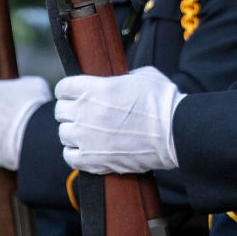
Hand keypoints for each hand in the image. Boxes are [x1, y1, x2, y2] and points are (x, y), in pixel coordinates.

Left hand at [56, 67, 182, 173]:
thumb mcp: (143, 76)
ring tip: (89, 133)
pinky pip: (69, 156)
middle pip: (60, 110)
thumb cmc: (163, 102)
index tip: (76, 94)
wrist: (175, 132)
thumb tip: (118, 80)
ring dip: (74, 132)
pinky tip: (88, 149)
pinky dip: (76, 153)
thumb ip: (122, 77)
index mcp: (95, 88)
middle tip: (86, 114)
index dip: (70, 90)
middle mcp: (85, 112)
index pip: (63, 87)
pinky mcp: (93, 160)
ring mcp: (87, 138)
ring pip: (64, 133)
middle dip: (72, 110)